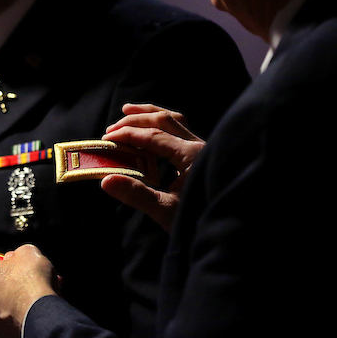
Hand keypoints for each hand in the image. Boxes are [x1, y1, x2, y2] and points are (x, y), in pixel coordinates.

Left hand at [0, 244, 59, 337]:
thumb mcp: (27, 251)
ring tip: (27, 294)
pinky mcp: (0, 335)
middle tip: (15, 277)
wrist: (41, 314)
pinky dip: (14, 314)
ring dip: (5, 300)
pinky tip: (30, 307)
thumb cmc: (28, 281)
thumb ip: (15, 254)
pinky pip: (4, 321)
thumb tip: (14, 259)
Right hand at [101, 103, 204, 231]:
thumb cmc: (199, 220)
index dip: (127, 134)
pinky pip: (180, 129)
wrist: (230, 226)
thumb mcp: (166, 211)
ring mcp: (202, 147)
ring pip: (174, 120)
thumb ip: (137, 194)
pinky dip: (161, 124)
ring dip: (149, 114)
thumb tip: (106, 180)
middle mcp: (199, 145)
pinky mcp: (201, 153)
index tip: (106, 139)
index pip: (153, 136)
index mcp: (192, 155)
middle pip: (164, 120)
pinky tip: (151, 129)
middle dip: (136, 120)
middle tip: (111, 127)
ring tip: (128, 110)